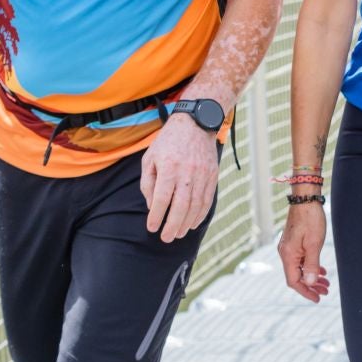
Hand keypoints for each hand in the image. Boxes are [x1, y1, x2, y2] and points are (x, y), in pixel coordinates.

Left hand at [140, 115, 220, 242]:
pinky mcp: (212, 175)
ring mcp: (202, 174)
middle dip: (172, 225)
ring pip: (195, 206)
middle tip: (166, 238)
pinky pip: (207, 199)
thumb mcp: (150, 158)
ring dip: (186, 223)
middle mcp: (187, 172)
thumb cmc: (168, 141)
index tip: (151, 227)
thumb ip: (148, 183)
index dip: (156, 215)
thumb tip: (152, 205)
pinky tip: (193, 223)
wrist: (196, 123)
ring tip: (178, 234)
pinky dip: (200, 214)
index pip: (163, 198)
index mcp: (169, 167)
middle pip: (181, 206)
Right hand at [277, 204, 329, 301]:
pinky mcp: (293, 242)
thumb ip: (312, 264)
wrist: (305, 198)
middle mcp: (285, 253)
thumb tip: (309, 283)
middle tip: (326, 291)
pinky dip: (310, 267)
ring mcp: (288, 247)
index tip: (317, 298)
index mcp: (288, 255)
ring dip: (311, 277)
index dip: (305, 292)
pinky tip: (320, 270)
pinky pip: (300, 260)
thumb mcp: (314, 243)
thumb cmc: (311, 219)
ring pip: (299, 268)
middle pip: (296, 276)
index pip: (294, 281)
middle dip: (311, 286)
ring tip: (326, 283)